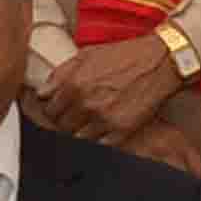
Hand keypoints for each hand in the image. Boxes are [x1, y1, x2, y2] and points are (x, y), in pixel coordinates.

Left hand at [34, 35, 188, 148]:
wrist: (158, 62)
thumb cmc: (123, 56)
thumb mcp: (85, 56)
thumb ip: (60, 74)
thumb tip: (42, 93)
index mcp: (73, 84)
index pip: (49, 110)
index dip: (53, 110)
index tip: (59, 109)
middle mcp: (85, 103)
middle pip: (62, 126)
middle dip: (66, 121)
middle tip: (76, 115)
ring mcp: (103, 119)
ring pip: (78, 138)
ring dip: (81, 132)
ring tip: (90, 122)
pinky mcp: (121, 130)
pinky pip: (99, 145)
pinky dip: (99, 139)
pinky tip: (103, 128)